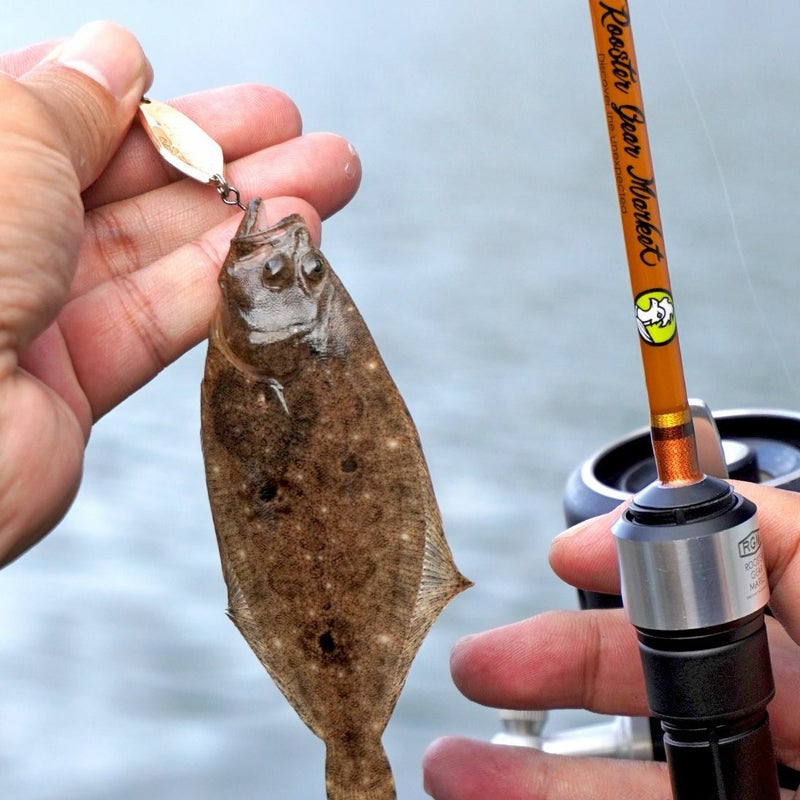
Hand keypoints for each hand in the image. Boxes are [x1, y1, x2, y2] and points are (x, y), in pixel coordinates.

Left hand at [0, 22, 360, 565]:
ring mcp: (24, 317)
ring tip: (322, 180)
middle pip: (115, 185)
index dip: (122, 101)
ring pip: (151, 253)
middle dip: (211, 153)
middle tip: (290, 125)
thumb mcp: (2, 158)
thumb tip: (114, 56)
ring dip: (241, 218)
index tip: (183, 87)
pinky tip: (281, 252)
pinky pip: (155, 323)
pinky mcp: (67, 385)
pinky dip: (223, 286)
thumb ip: (64, 109)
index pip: (42, 119)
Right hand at [423, 480, 799, 798]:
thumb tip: (629, 522)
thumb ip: (759, 529)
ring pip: (618, 779)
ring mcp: (742, 789)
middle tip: (477, 666)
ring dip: (526, 774)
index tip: (561, 556)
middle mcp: (770, 724)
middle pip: (637, 691)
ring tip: (452, 768)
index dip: (622, 582)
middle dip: (548, 669)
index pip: (693, 610)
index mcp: (797, 652)